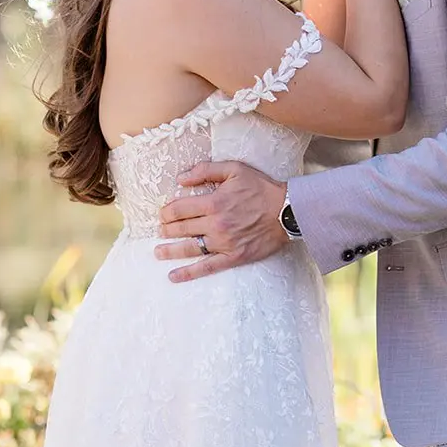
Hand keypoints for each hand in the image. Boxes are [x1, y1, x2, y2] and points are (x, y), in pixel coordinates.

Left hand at [156, 161, 288, 282]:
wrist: (288, 211)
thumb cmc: (262, 188)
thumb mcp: (235, 169)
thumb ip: (206, 170)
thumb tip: (181, 178)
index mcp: (214, 202)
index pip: (180, 209)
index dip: (167, 211)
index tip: (163, 213)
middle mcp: (215, 224)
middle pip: (181, 229)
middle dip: (166, 229)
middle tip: (160, 230)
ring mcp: (224, 243)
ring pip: (189, 248)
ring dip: (169, 250)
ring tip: (158, 251)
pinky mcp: (233, 257)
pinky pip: (207, 267)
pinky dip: (188, 273)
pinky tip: (173, 276)